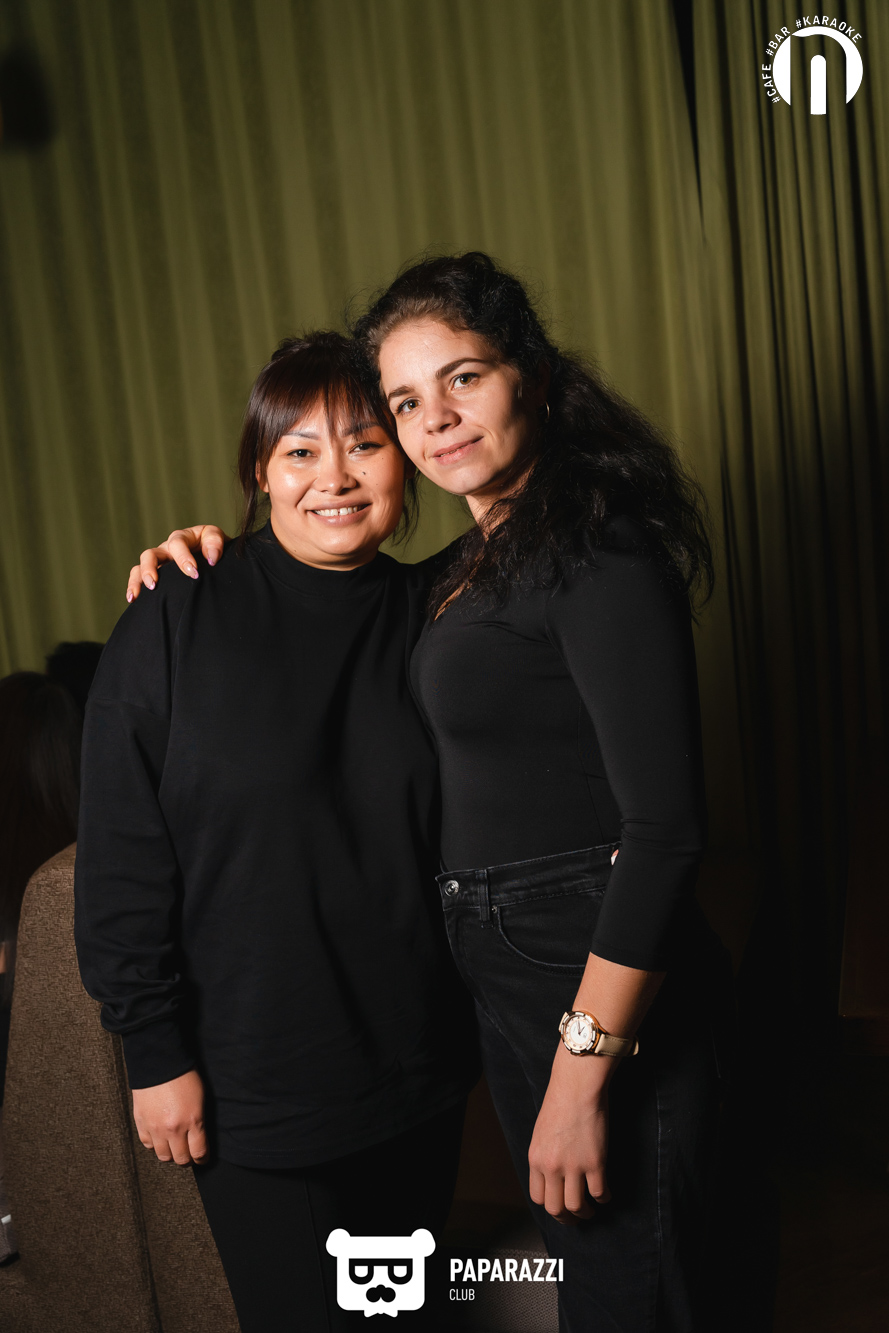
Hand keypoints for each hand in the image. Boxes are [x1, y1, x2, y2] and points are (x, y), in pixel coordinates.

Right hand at [126, 525, 227, 601]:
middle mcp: (168, 548)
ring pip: (141, 566)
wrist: (219, 561)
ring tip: (142, 592)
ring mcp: (160, 561)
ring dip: (140, 578)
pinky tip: (133, 599)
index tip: (194, 573)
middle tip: (154, 583)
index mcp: (184, 537)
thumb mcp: (219, 541)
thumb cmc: (218, 550)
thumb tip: (211, 559)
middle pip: (152, 554)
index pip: (178, 543)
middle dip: (151, 568)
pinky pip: (138, 576)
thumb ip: (216, 544)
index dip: (183, 557)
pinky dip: (134, 586)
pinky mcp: (156, 573)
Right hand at [132, 1068, 207, 1164]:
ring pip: (163, 1156)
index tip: (202, 1159)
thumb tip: (199, 1135)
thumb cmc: (184, 1075)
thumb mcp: (200, 1097)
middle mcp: (174, 1129)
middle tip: (188, 1153)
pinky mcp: (141, 1123)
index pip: (199, 1152)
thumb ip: (199, 1120)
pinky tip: (159, 1137)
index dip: (202, 1159)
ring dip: (170, 1153)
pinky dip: (154, 1144)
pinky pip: (148, 1144)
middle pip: (181, 1159)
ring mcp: (155, 1128)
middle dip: (187, 1158)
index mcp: (193, 1120)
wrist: (159, 1062)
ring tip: (173, 1146)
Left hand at [528, 1043, 612, 1223]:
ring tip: (592, 1209)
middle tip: (576, 1218)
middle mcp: (552, 1166)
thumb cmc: (560, 1102)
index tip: (559, 1206)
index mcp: (536, 1159)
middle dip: (566, 1218)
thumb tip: (552, 1177)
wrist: (576, 1086)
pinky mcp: (595, 1162)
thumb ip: (544, 1156)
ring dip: (586, 1213)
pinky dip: (604, 1199)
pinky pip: (600, 1193)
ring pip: (577, 1207)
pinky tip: (606, 1194)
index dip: (550, 1206)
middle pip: (555, 1208)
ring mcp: (574, 1166)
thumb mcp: (541, 1133)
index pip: (538, 1197)